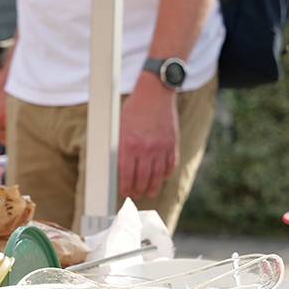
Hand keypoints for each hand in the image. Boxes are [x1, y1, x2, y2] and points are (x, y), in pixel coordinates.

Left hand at [118, 76, 178, 201]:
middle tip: (136, 195)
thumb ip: (119, 146)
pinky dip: (166, 173)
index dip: (125, 186)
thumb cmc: (133, 109)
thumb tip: (115, 166)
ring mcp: (161, 147)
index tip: (125, 192)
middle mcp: (146, 148)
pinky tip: (162, 178)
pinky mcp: (173, 144)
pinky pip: (170, 165)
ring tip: (150, 192)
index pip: (126, 173)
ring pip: (158, 175)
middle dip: (139, 189)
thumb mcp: (119, 127)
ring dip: (153, 186)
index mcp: (129, 144)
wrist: (155, 94)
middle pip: (143, 178)